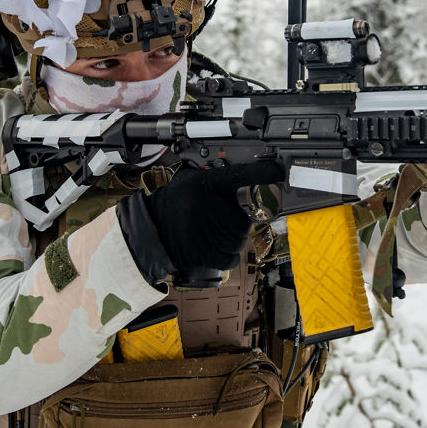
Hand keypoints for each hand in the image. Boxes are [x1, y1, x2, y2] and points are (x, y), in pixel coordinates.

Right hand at [116, 162, 283, 283]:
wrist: (148, 232)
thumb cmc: (172, 206)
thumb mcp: (192, 183)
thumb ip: (218, 184)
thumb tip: (249, 184)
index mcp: (203, 184)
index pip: (239, 175)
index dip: (261, 172)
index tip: (277, 170)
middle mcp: (206, 205)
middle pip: (243, 218)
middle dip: (236, 222)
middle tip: (218, 220)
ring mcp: (205, 230)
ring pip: (238, 239)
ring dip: (230, 239)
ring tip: (210, 233)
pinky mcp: (203, 253)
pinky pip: (230, 257)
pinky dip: (226, 255)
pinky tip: (212, 247)